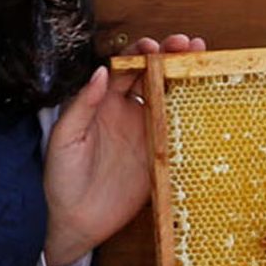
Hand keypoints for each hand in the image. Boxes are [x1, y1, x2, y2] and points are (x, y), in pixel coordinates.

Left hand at [42, 35, 200, 265]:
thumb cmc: (60, 178)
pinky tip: (205, 100)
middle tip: (189, 44)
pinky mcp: (159, 156)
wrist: (72, 221)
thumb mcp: (65, 138)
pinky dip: (192, 114)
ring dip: (186, 78)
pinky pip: (178, 131)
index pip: (126, 67)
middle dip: (171, 57)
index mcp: (103, 102)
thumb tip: (103, 71)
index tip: (154, 45)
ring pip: (170, 97)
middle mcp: (127, 112)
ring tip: (203, 60)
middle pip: (154, 76)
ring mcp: (145, 133)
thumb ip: (83, 104)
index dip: (142, 52)